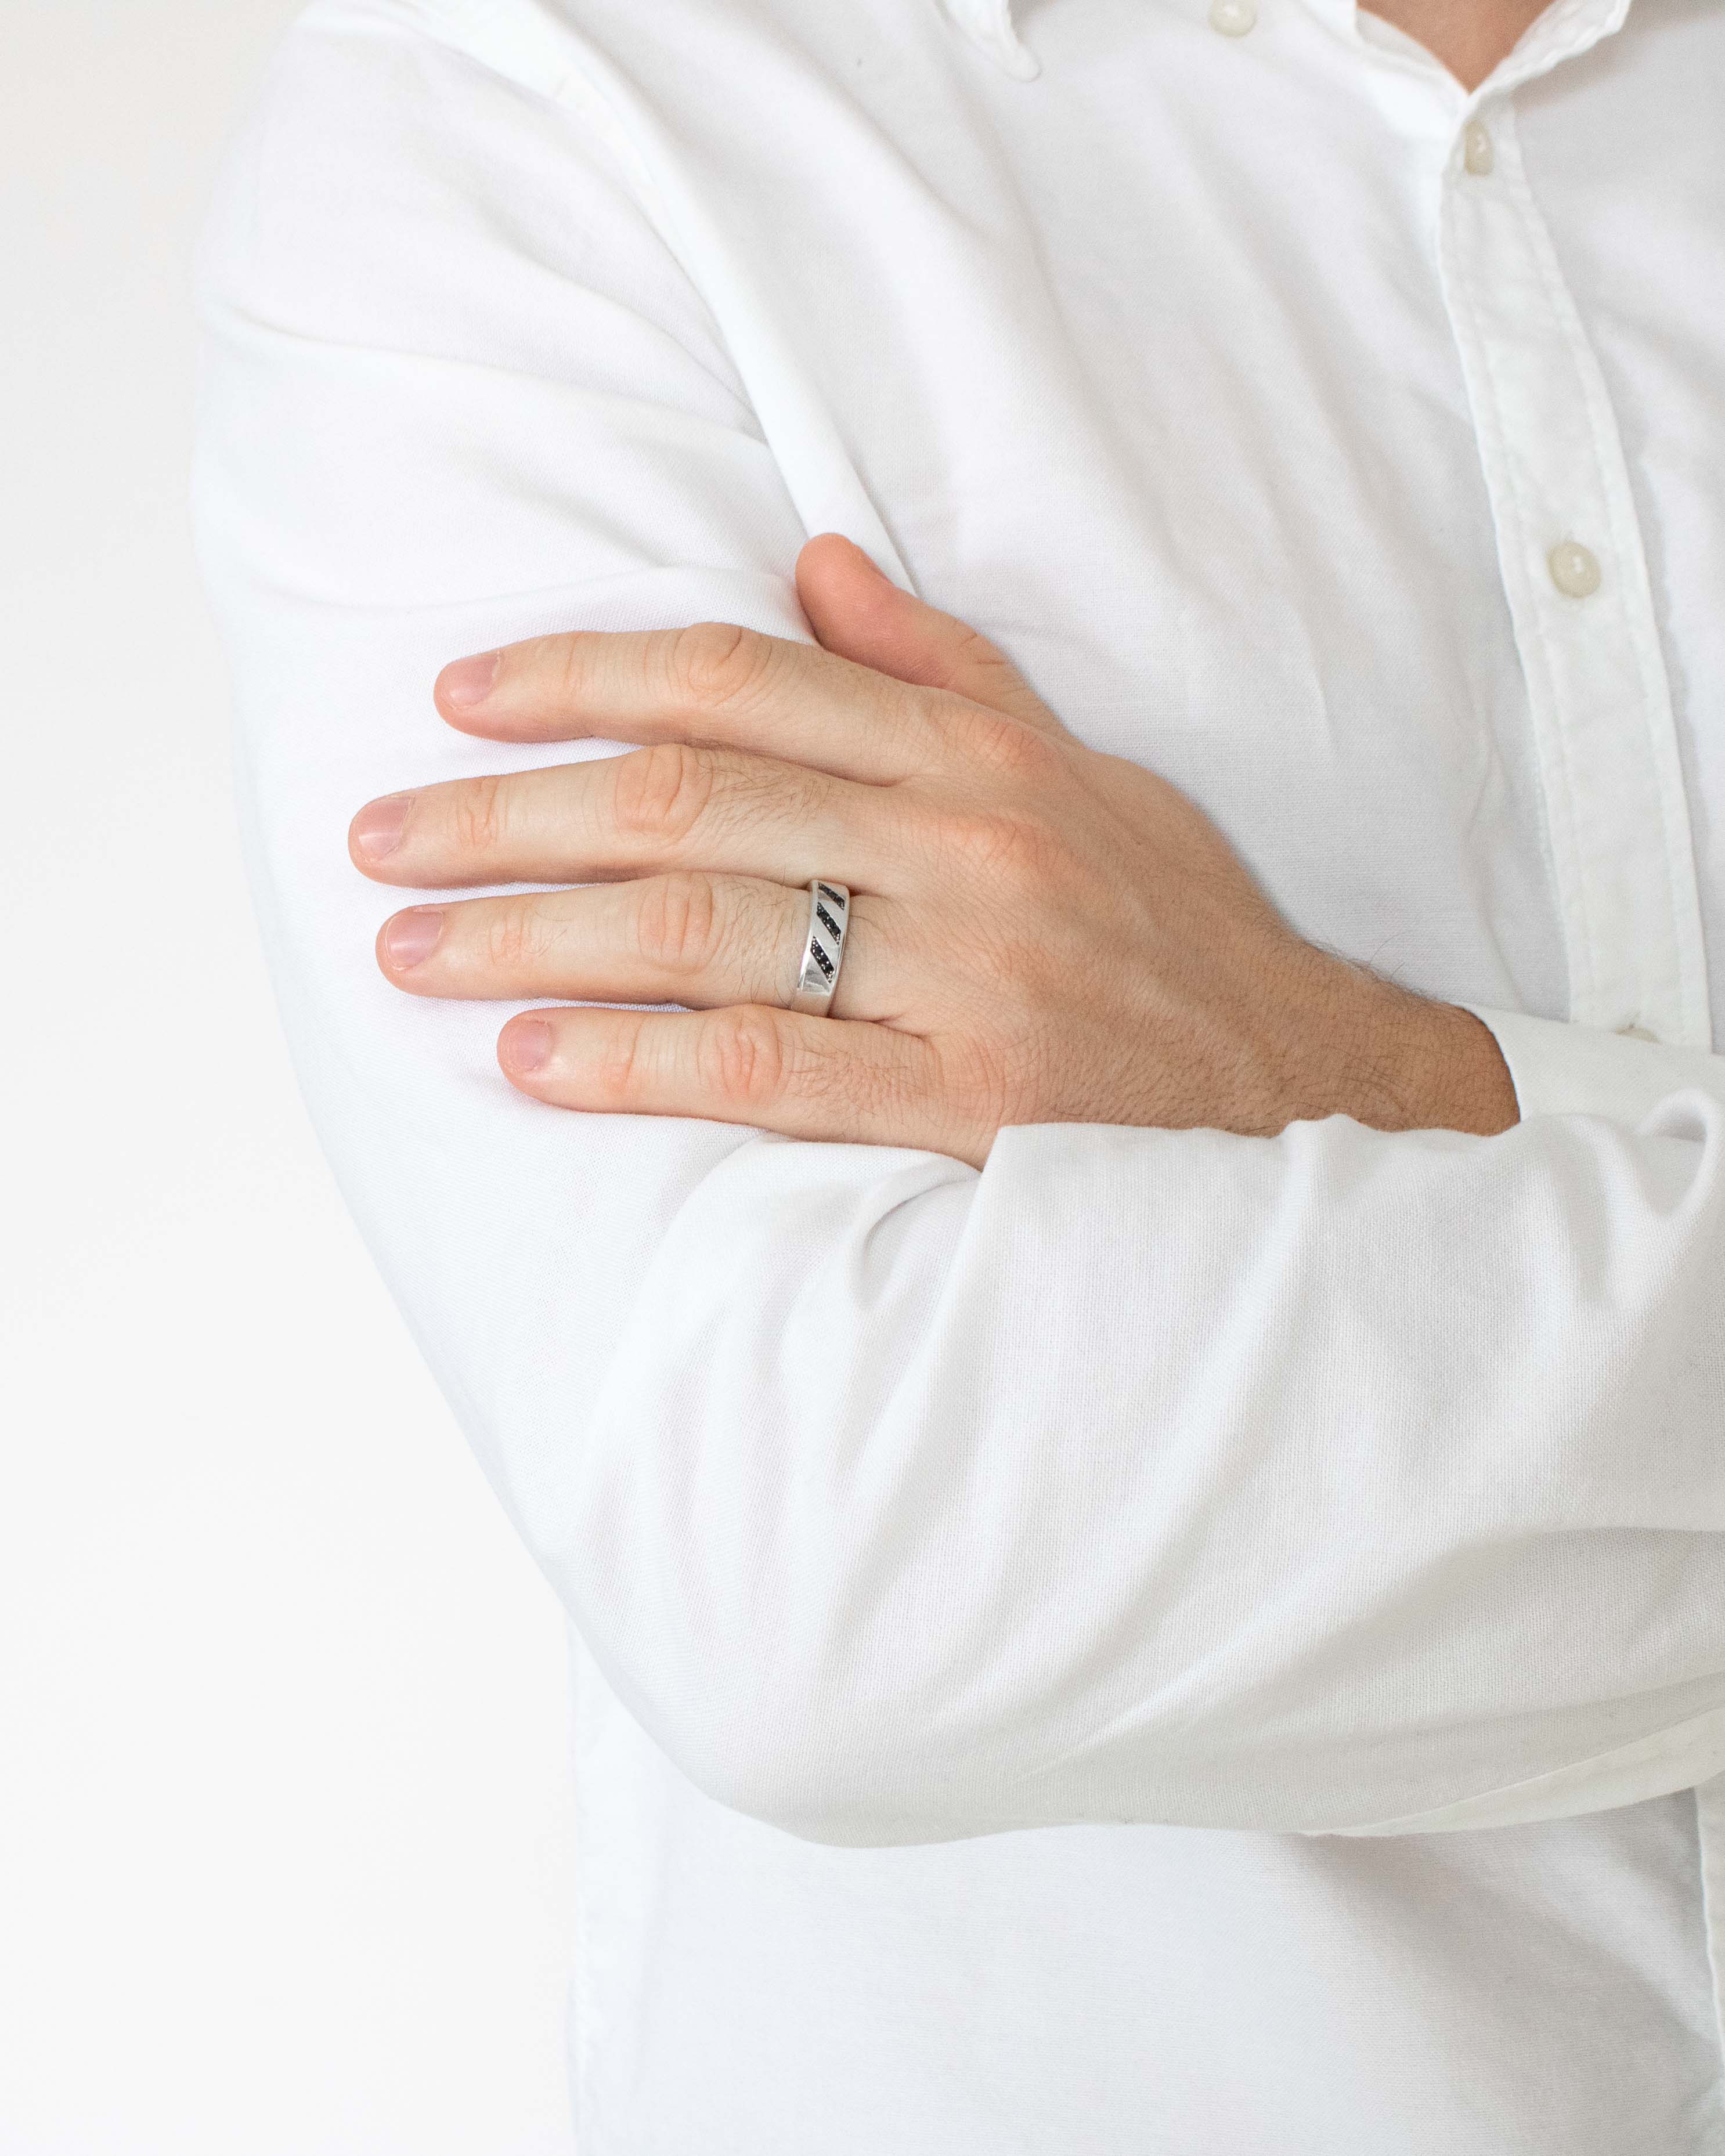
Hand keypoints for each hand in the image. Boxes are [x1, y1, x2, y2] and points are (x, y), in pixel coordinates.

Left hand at [349, 536, 1518, 1166]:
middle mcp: (963, 848)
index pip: (740, 680)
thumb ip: (939, 669)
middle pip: (687, 801)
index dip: (583, 677)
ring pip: (703, 929)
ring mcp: (965, 977)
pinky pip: (767, 1069)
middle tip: (383, 838)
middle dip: (511, 814)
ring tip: (413, 955)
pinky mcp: (968, 1104)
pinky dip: (635, 1062)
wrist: (1298, 1086)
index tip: (463, 698)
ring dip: (533, 940)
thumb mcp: (1077, 768)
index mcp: (974, 757)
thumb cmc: (1167, 923)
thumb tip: (810, 559)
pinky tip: (534, 1065)